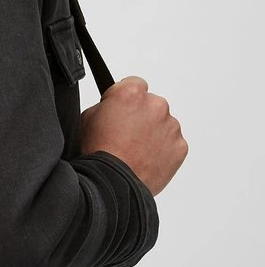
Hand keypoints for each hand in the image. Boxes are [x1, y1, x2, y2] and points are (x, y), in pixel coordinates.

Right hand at [79, 76, 187, 196]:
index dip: (125, 98)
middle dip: (141, 115)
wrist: (113, 182)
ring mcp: (171, 126)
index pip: (135, 84)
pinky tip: (145, 159)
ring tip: (135, 151)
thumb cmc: (99, 153)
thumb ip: (106, 106)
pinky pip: (172, 144)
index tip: (120, 109)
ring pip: (163, 124)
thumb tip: (112, 107)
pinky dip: (162, 150)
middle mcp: (156, 105)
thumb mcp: (87, 118)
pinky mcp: (180, 147)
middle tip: (126, 135)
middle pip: (151, 104)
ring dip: (152, 133)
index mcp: (132, 93)